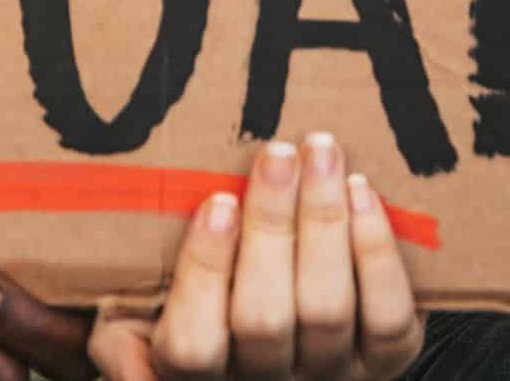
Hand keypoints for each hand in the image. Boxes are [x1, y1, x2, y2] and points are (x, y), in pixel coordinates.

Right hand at [89, 135, 422, 379]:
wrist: (281, 326)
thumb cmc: (195, 311)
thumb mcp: (135, 327)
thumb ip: (121, 342)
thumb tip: (125, 363)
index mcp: (192, 376)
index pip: (192, 344)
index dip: (206, 273)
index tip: (217, 202)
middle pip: (265, 319)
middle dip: (273, 227)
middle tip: (277, 154)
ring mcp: (329, 374)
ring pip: (327, 309)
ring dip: (325, 222)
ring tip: (320, 152)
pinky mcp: (386, 361)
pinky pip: (388, 317)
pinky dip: (376, 253)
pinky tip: (360, 192)